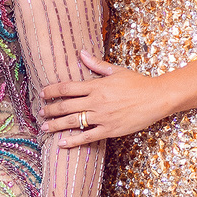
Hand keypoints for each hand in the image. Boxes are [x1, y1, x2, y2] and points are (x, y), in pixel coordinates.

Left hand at [43, 49, 171, 146]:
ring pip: (72, 121)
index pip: (67, 88)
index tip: (42, 94)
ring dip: (56, 125)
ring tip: (44, 127)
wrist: (156, 98)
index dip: (52, 91)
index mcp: (96, 86)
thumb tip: (81, 53)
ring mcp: (102, 117)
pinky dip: (73, 141)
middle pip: (65, 106)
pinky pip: (87, 137)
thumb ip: (96, 64)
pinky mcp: (109, 130)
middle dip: (50, 109)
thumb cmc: (138, 83)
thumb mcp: (116, 70)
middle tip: (40, 112)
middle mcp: (95, 101)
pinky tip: (62, 143)